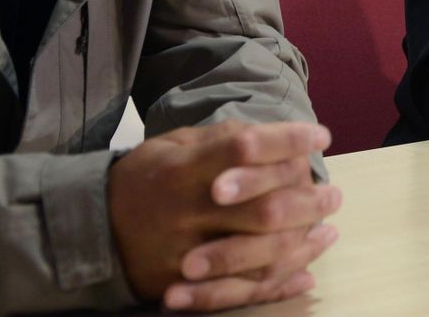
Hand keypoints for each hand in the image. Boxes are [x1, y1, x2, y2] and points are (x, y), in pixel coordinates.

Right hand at [108, 120, 340, 309]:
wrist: (93, 229)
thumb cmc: (146, 177)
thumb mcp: (175, 144)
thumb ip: (222, 140)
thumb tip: (276, 136)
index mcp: (181, 169)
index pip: (244, 148)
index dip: (287, 140)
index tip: (321, 136)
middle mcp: (184, 212)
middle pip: (262, 210)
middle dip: (308, 202)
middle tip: (335, 195)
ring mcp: (183, 255)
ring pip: (258, 256)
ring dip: (302, 245)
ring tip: (328, 230)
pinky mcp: (183, 288)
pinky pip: (240, 292)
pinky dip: (279, 283)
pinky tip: (308, 270)